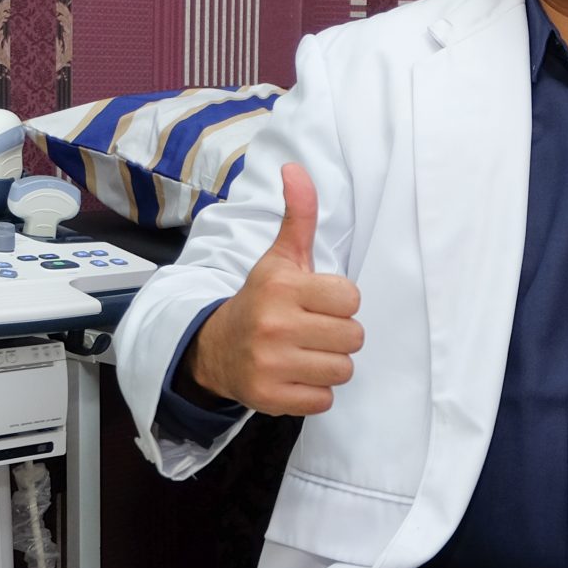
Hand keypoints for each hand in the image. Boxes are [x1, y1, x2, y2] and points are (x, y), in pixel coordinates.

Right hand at [184, 163, 363, 417]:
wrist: (214, 347)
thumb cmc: (262, 300)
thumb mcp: (280, 257)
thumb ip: (298, 215)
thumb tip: (295, 167)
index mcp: (283, 287)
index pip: (352, 299)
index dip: (339, 302)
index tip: (316, 303)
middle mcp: (274, 325)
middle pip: (353, 337)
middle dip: (338, 335)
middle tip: (312, 330)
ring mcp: (270, 364)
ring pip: (342, 369)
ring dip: (329, 364)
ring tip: (304, 353)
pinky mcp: (269, 397)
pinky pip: (324, 400)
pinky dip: (314, 392)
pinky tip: (294, 375)